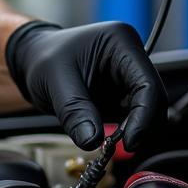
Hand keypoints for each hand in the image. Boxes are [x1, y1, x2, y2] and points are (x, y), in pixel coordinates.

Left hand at [4, 20, 166, 150]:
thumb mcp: (54, 81)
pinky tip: (105, 134)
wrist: (32, 60)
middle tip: (117, 146)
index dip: (144, 116)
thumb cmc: (42, 58)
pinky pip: (134, 117)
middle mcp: (130, 57)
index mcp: (120, 41)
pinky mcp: (123, 93)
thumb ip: (74, 110)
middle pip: (154, 100)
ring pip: (148, 112)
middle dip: (141, 126)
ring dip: (133, 130)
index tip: (130, 141)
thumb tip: (92, 140)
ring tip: (107, 140)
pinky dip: (125, 131)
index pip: (147, 83)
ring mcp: (129, 76)